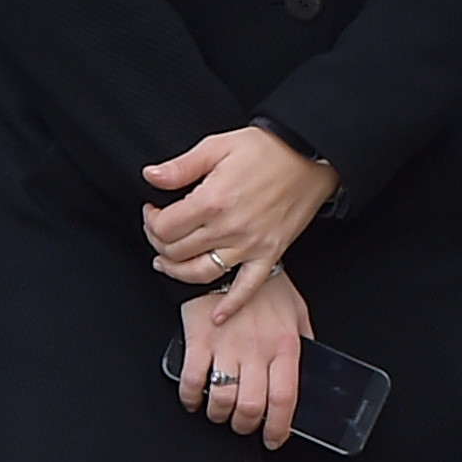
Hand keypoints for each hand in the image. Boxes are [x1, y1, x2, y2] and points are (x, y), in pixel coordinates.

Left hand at [145, 127, 336, 288]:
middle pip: (177, 251)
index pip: (165, 226)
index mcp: (213, 200)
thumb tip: (151, 177)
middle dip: (159, 242)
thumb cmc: (267, 149)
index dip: (151, 220)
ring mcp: (250, 245)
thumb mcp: (218, 146)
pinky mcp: (269, 253)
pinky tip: (217, 315)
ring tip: (167, 263)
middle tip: (159, 231)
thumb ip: (182, 166)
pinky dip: (231, 305)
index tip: (153, 211)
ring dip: (177, 272)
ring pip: (201, 273)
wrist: (310, 156)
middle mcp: (229, 227)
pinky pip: (247, 287)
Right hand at [177, 265, 313, 444]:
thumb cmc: (264, 285)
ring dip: (219, 415)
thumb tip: (312, 365)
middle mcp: (256, 350)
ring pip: (222, 400)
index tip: (274, 439)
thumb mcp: (296, 310)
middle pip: (251, 407)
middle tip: (243, 425)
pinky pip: (192, 382)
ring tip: (220, 413)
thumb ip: (304, 339)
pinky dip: (191, 399)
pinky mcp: (199, 341)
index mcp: (284, 345)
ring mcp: (226, 347)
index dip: (279, 428)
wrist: (229, 261)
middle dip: (246, 426)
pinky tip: (194, 400)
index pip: (285, 398)